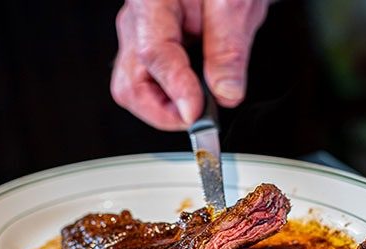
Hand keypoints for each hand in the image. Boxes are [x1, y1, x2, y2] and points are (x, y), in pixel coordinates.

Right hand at [110, 0, 268, 130]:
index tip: (196, 114)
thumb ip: (229, 50)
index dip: (176, 89)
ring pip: (134, 89)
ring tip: (198, 110)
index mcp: (152, 1)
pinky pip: (148, 85)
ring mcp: (139, 38)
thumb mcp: (235, 5)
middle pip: (131, 83)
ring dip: (165, 110)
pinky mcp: (149, 50)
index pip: (155, 54)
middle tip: (198, 120)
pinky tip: (192, 98)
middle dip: (162, 112)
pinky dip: (170, 100)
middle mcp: (138, 21)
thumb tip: (226, 94)